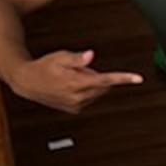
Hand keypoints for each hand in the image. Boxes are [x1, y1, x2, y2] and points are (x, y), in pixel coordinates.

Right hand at [8, 49, 142, 113]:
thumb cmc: (43, 67)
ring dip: (91, 84)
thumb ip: (77, 58)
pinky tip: (70, 86)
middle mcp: (77, 97)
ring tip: (71, 78)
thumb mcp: (60, 57)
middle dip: (96, 75)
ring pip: (97, 92)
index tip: (138, 78)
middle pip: (103, 85)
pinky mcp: (74, 110)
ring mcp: (76, 105)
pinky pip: (90, 99)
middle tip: (78, 69)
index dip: (123, 78)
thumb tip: (91, 55)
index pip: (106, 80)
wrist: (27, 82)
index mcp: (76, 83)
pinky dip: (86, 91)